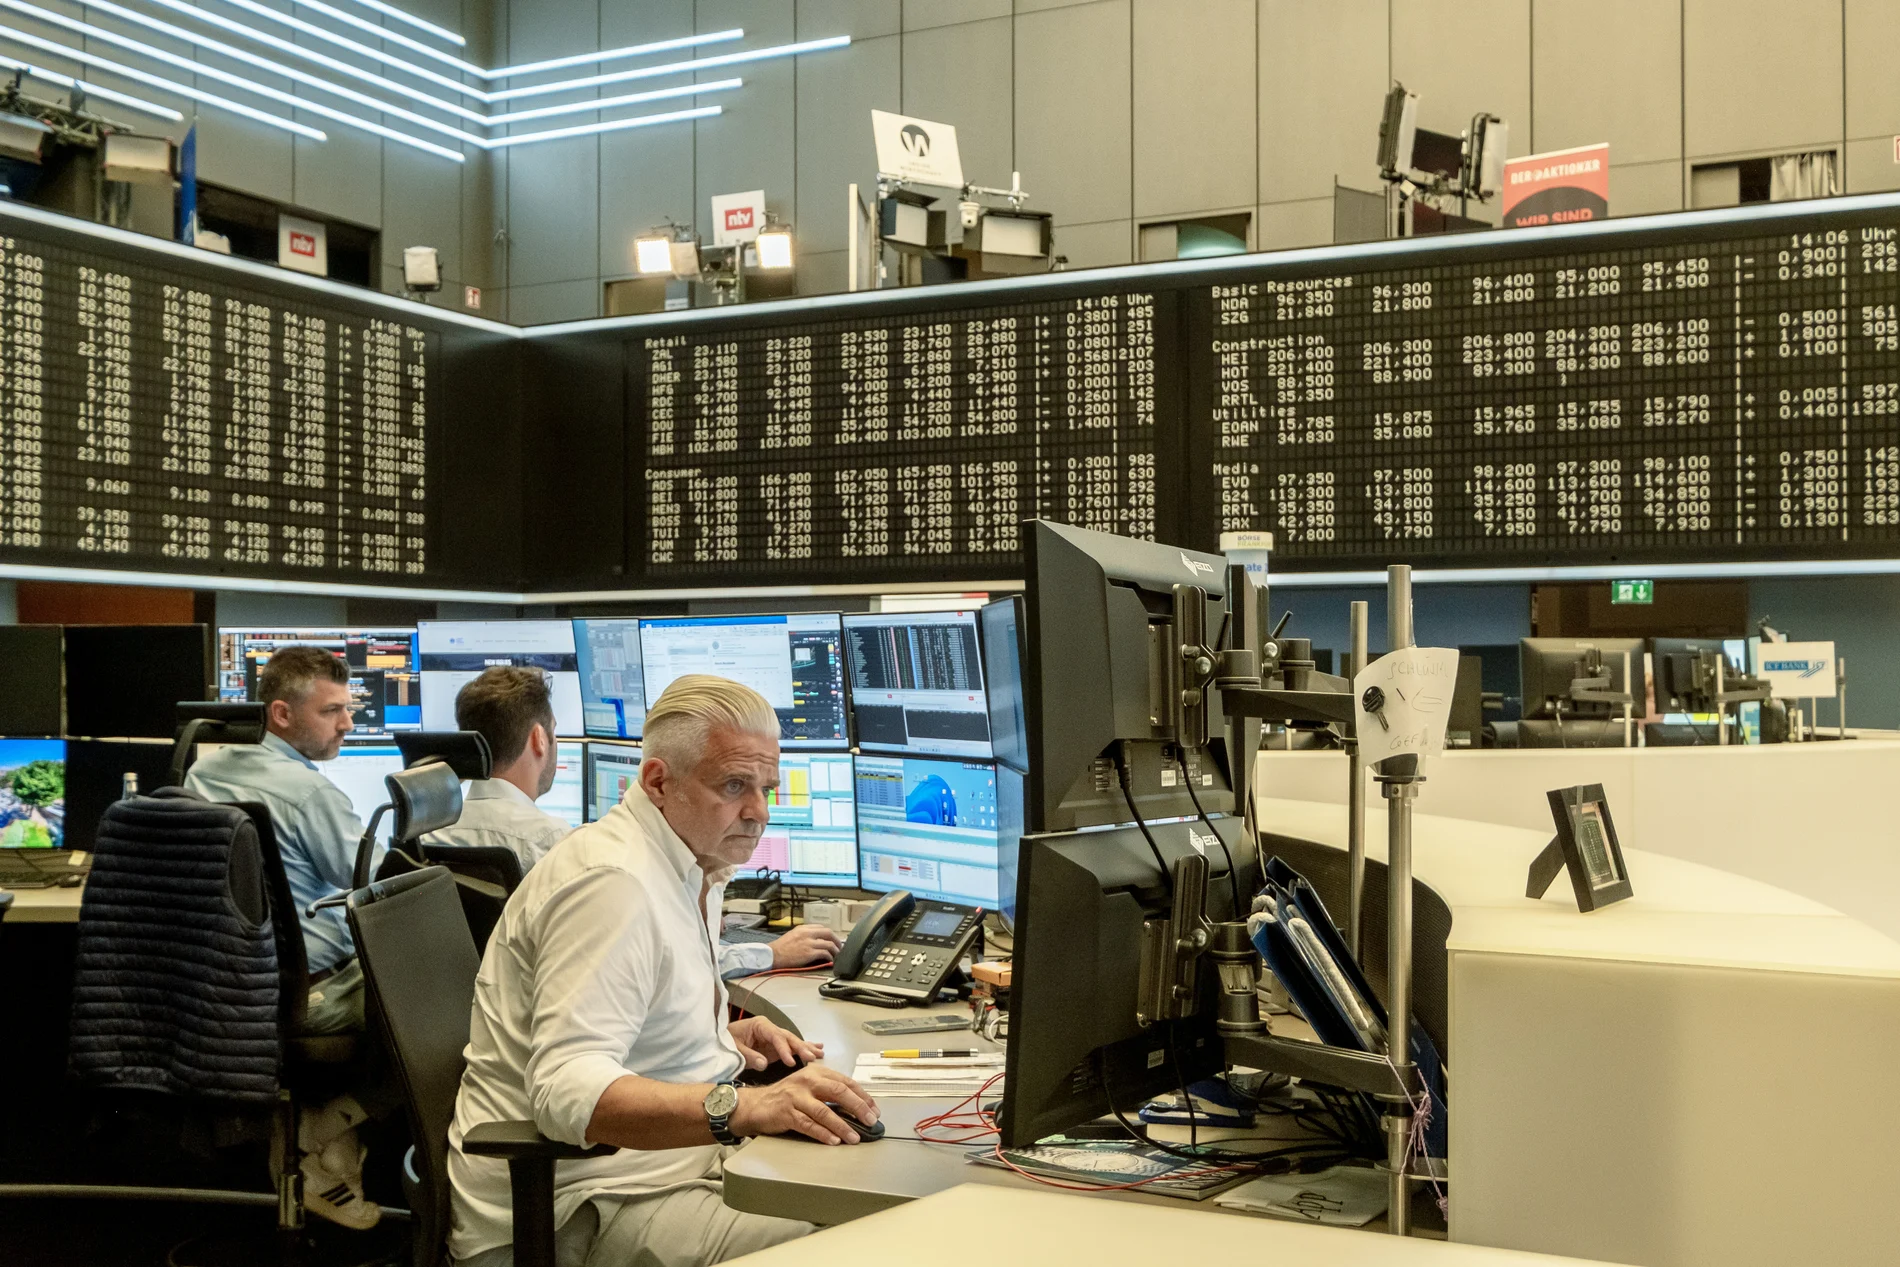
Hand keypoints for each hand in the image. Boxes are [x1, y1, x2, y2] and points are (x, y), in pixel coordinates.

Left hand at [728, 1015, 823, 1071]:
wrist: (720, 1042)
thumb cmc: (726, 1042)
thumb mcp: (734, 1049)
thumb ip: (748, 1056)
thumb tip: (763, 1064)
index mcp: (760, 1025)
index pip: (776, 1036)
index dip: (784, 1049)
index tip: (791, 1062)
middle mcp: (770, 1029)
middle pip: (788, 1037)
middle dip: (801, 1048)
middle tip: (813, 1057)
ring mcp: (773, 1038)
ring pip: (793, 1042)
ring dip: (807, 1048)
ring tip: (820, 1054)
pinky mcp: (774, 1047)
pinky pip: (791, 1047)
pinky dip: (803, 1049)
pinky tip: (818, 1049)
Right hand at [728, 1064, 879, 1144]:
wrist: (756, 1104)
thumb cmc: (787, 1096)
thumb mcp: (809, 1086)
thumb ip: (829, 1091)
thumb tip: (857, 1107)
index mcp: (817, 1072)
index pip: (846, 1082)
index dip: (862, 1097)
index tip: (874, 1110)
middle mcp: (807, 1081)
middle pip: (838, 1092)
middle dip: (858, 1107)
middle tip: (870, 1121)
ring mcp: (796, 1096)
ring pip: (824, 1111)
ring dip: (842, 1125)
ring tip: (854, 1137)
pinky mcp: (786, 1113)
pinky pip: (808, 1124)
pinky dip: (822, 1133)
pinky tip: (833, 1140)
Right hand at [771, 923, 842, 968]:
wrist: (772, 955)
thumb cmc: (780, 948)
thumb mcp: (792, 935)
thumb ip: (804, 935)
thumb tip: (815, 940)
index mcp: (803, 928)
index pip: (821, 928)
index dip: (829, 934)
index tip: (833, 939)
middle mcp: (807, 933)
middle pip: (828, 933)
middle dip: (836, 940)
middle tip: (839, 947)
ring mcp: (809, 943)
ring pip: (829, 944)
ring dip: (835, 950)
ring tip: (837, 955)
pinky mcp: (809, 953)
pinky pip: (824, 954)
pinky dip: (829, 957)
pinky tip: (830, 961)